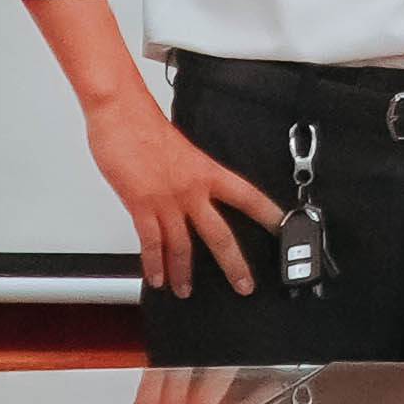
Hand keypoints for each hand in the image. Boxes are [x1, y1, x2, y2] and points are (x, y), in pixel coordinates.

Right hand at [86, 90, 291, 295]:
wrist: (121, 114)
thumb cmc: (146, 126)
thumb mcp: (181, 150)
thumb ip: (191, 174)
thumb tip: (195, 189)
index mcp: (207, 171)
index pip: (247, 196)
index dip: (268, 214)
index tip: (283, 229)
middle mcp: (192, 189)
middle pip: (221, 235)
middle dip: (234, 265)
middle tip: (244, 284)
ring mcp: (167, 200)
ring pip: (184, 246)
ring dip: (184, 273)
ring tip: (186, 289)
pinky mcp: (142, 206)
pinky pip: (152, 243)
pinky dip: (154, 265)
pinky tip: (157, 277)